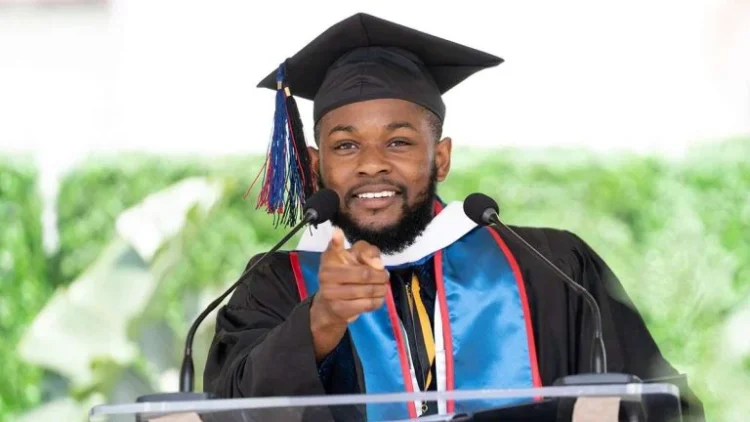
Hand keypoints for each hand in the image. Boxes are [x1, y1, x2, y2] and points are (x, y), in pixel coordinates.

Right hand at [309, 228, 388, 358]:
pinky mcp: (340, 310)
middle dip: (381, 276)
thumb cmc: (340, 279)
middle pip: (369, 273)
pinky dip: (376, 301)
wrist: (325, 311)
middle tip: (385, 277)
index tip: (378, 263)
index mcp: (329, 259)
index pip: (359, 251)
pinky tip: (377, 299)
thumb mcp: (345, 259)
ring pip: (371, 289)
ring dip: (381, 290)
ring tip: (383, 289)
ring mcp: (333, 294)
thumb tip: (344, 239)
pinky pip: (368, 304)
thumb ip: (360, 250)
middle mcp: (327, 276)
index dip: (373, 257)